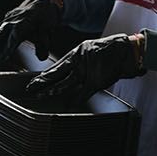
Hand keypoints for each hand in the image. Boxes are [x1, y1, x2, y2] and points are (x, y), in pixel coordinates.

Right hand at [0, 0, 66, 68]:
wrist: (42, 2)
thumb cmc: (46, 17)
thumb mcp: (48, 29)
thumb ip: (44, 44)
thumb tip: (42, 58)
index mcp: (24, 21)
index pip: (15, 35)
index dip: (8, 47)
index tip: (3, 58)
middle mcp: (12, 19)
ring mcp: (7, 19)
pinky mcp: (5, 21)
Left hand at [25, 32, 144, 97]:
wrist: (126, 51)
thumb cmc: (109, 52)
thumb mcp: (89, 52)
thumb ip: (77, 64)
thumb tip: (66, 74)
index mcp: (75, 55)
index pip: (56, 67)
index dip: (43, 76)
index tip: (32, 82)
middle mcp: (78, 62)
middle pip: (57, 74)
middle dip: (43, 82)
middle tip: (30, 89)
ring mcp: (87, 72)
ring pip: (66, 83)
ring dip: (54, 90)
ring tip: (42, 96)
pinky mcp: (96, 80)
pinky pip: (83, 92)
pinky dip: (76, 99)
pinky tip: (68, 105)